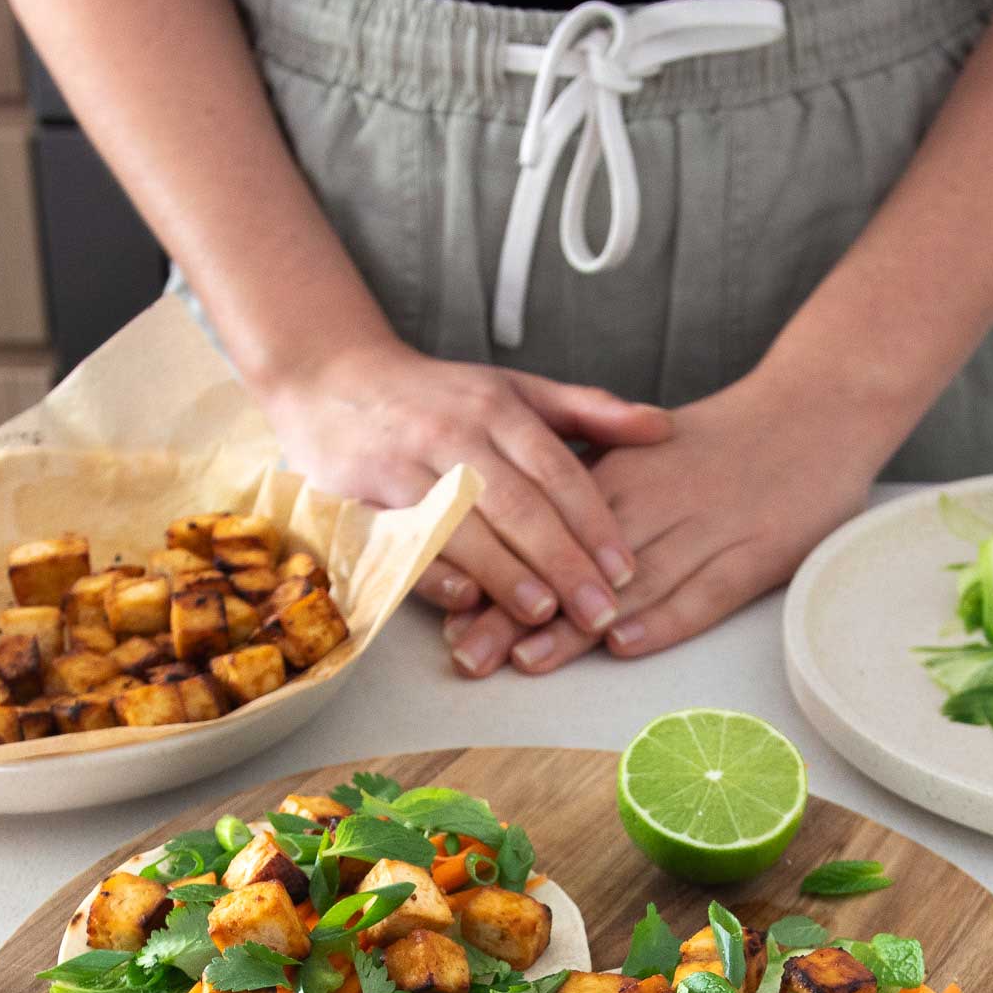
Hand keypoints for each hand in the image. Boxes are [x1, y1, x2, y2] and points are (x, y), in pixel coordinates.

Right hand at [263, 337, 669, 633]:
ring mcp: (401, 466)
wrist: (329, 379)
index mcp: (496, 407)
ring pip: (461, 523)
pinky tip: (464, 600)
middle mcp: (451, 434)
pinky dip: (429, 569)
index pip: (556, 470)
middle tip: (599, 611)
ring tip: (543, 613)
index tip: (625, 569)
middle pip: (516, 502)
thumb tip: (663, 428)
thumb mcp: (514, 390)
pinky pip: (396, 539)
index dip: (593, 522)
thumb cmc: (438, 398)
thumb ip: (587, 412)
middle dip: (561, 560)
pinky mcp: (357, 496)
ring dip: (503, 571)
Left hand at [442, 365, 892, 675]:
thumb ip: (590, 486)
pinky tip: (625, 645)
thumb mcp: (648, 450)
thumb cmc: (729, 440)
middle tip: (467, 653)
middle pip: (573, 562)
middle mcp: (657, 499)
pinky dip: (665, 618)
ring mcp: (708, 526)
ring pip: (630, 583)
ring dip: (576, 627)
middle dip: (516, 610)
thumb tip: (519, 527)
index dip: (499, 573)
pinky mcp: (756, 553)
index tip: (450, 612)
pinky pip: (704, 591)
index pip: (546, 529)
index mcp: (624, 472)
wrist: (823, 405)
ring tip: (526, 661)